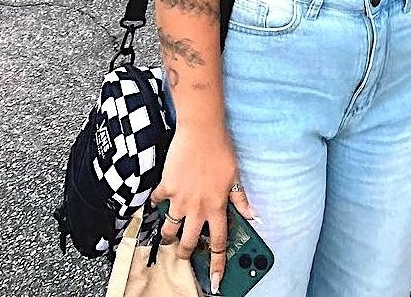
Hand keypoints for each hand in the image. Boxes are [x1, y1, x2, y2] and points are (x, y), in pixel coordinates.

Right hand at [151, 125, 255, 293]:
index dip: (217, 264)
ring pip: (169, 229)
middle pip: (188, 241)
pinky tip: (158, 200)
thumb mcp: (236, 176)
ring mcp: (180, 199)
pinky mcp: (166, 187)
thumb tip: (254, 215)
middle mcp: (198, 207)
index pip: (218, 242)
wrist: (202, 130)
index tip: (215, 280)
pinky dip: (156, 203)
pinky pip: (157, 202)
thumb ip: (241, 199)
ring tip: (170, 234)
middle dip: (185, 253)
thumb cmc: (221, 150)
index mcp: (217, 206)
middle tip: (184, 253)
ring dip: (169, 234)